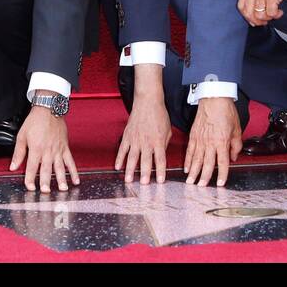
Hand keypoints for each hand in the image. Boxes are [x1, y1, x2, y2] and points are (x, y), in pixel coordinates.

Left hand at [11, 101, 78, 191]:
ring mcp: (58, 150)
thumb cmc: (34, 122)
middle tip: (46, 192)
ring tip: (63, 189)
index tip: (30, 187)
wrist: (49, 109)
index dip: (30, 179)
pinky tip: (76, 180)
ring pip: (60, 167)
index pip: (32, 167)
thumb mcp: (22, 136)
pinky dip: (74, 171)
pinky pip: (70, 161)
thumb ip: (18, 153)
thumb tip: (13, 167)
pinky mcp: (65, 147)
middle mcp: (48, 150)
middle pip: (47, 169)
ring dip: (61, 179)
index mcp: (36, 148)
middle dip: (46, 182)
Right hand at [115, 65, 170, 183]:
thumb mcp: (168, 130)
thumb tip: (161, 155)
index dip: (160, 171)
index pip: (160, 159)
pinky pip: (122, 149)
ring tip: (128, 181)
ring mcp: (135, 139)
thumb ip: (165, 144)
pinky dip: (119, 159)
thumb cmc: (159, 115)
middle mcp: (146, 141)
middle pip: (145, 161)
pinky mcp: (127, 135)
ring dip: (130, 170)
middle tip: (143, 184)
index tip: (160, 181)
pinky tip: (118, 167)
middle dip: (145, 174)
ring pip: (132, 158)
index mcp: (158, 141)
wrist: (148, 101)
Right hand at [184, 96, 240, 186]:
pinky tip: (187, 167)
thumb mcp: (237, 129)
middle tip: (201, 187)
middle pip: (207, 164)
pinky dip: (188, 160)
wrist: (214, 98)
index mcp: (222, 142)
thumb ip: (236, 145)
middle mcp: (210, 143)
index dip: (222, 175)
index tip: (220, 184)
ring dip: (193, 172)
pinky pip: (190, 151)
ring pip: (196, 160)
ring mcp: (200, 140)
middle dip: (204, 177)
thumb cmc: (226, 112)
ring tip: (190, 182)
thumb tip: (234, 157)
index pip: (222, 163)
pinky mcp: (193, 135)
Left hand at [237, 0, 286, 24]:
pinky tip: (280, 11)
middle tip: (265, 21)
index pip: (241, 6)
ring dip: (268, 18)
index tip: (254, 21)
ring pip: (260, 15)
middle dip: (257, 21)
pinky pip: (271, 13)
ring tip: (275, 13)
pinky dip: (276, 15)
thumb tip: (254, 14)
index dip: (247, 17)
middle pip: (249, 13)